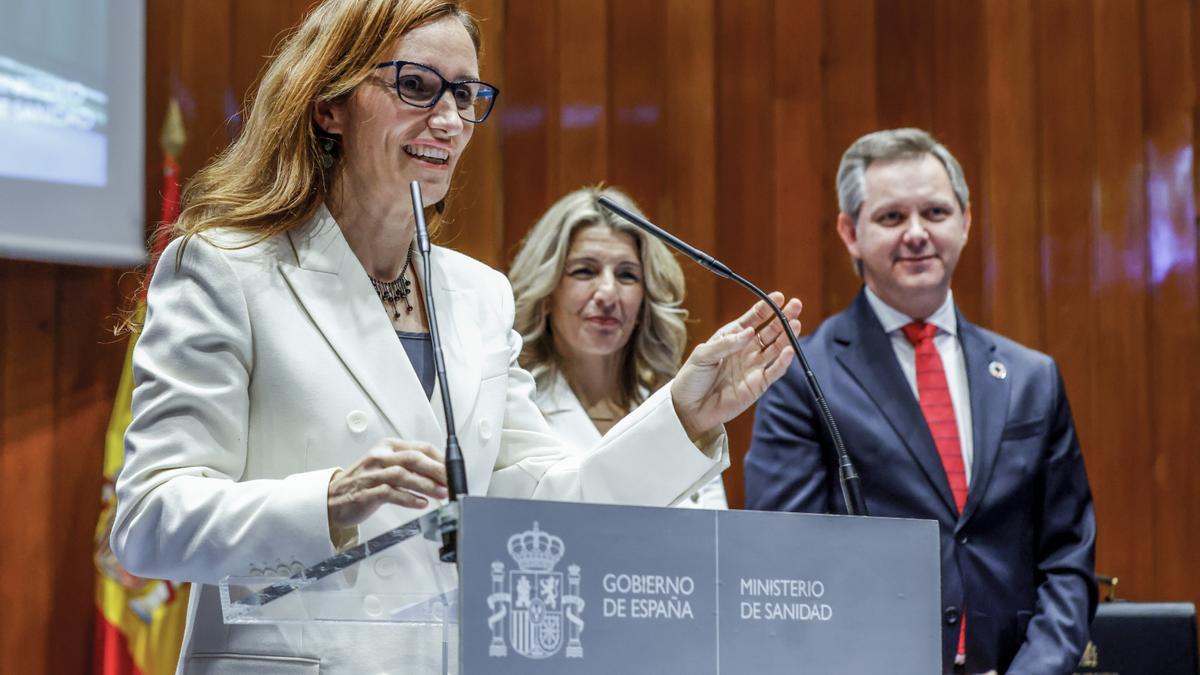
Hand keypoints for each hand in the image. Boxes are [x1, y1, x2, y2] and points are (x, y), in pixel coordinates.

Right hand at [327, 439, 447, 529]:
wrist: (332, 499)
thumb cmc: (363, 483)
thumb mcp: (387, 466)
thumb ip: (411, 467)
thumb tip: (441, 474)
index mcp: (388, 447)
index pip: (421, 448)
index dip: (440, 459)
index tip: (453, 471)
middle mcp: (380, 457)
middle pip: (414, 459)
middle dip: (437, 470)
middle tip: (451, 481)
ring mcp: (372, 474)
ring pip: (403, 475)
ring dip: (425, 485)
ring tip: (441, 494)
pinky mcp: (365, 492)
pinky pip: (390, 493)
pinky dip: (408, 498)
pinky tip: (421, 503)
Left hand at [671, 292, 801, 438]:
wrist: (689, 408)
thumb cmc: (692, 378)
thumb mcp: (703, 355)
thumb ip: (727, 343)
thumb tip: (749, 332)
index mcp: (731, 338)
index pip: (753, 319)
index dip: (766, 308)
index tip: (778, 297)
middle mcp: (746, 350)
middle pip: (770, 331)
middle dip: (783, 318)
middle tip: (796, 305)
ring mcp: (754, 367)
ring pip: (776, 348)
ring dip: (788, 336)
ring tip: (797, 324)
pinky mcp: (758, 385)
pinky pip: (774, 371)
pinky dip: (783, 361)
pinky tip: (790, 349)